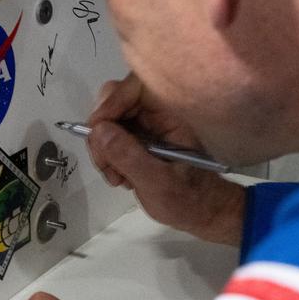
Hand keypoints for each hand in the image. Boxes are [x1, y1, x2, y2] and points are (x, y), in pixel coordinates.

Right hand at [86, 74, 245, 245]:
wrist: (201, 213)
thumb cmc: (189, 199)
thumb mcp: (157, 182)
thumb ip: (128, 156)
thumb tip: (99, 130)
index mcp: (173, 113)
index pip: (136, 86)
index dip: (111, 102)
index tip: (96, 130)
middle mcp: (159, 113)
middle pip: (115, 101)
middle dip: (103, 132)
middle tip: (106, 164)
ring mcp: (148, 125)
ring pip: (109, 120)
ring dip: (103, 149)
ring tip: (117, 177)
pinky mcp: (139, 138)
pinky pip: (111, 136)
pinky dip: (107, 156)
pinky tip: (120, 177)